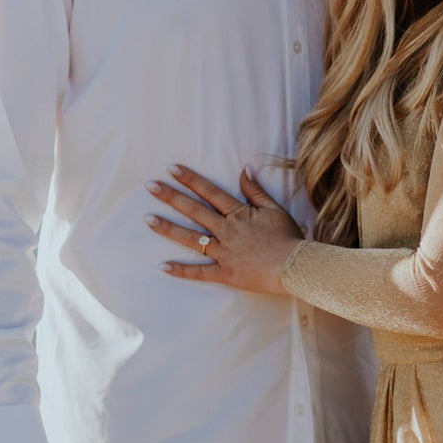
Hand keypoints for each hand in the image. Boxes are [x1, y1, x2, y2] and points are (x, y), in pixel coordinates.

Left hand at [146, 164, 303, 294]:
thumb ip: (256, 190)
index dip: (190, 179)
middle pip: (194, 211)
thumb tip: (244, 169)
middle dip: (171, 197)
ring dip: (168, 228)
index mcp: (238, 214)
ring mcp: (223, 253)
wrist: (294, 266)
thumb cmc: (287, 237)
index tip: (172, 169)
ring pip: (191, 239)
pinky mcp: (225, 273)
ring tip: (148, 219)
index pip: (209, 192)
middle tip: (150, 187)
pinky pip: (199, 272)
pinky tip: (163, 266)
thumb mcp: (274, 209)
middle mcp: (226, 231)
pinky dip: (181, 270)